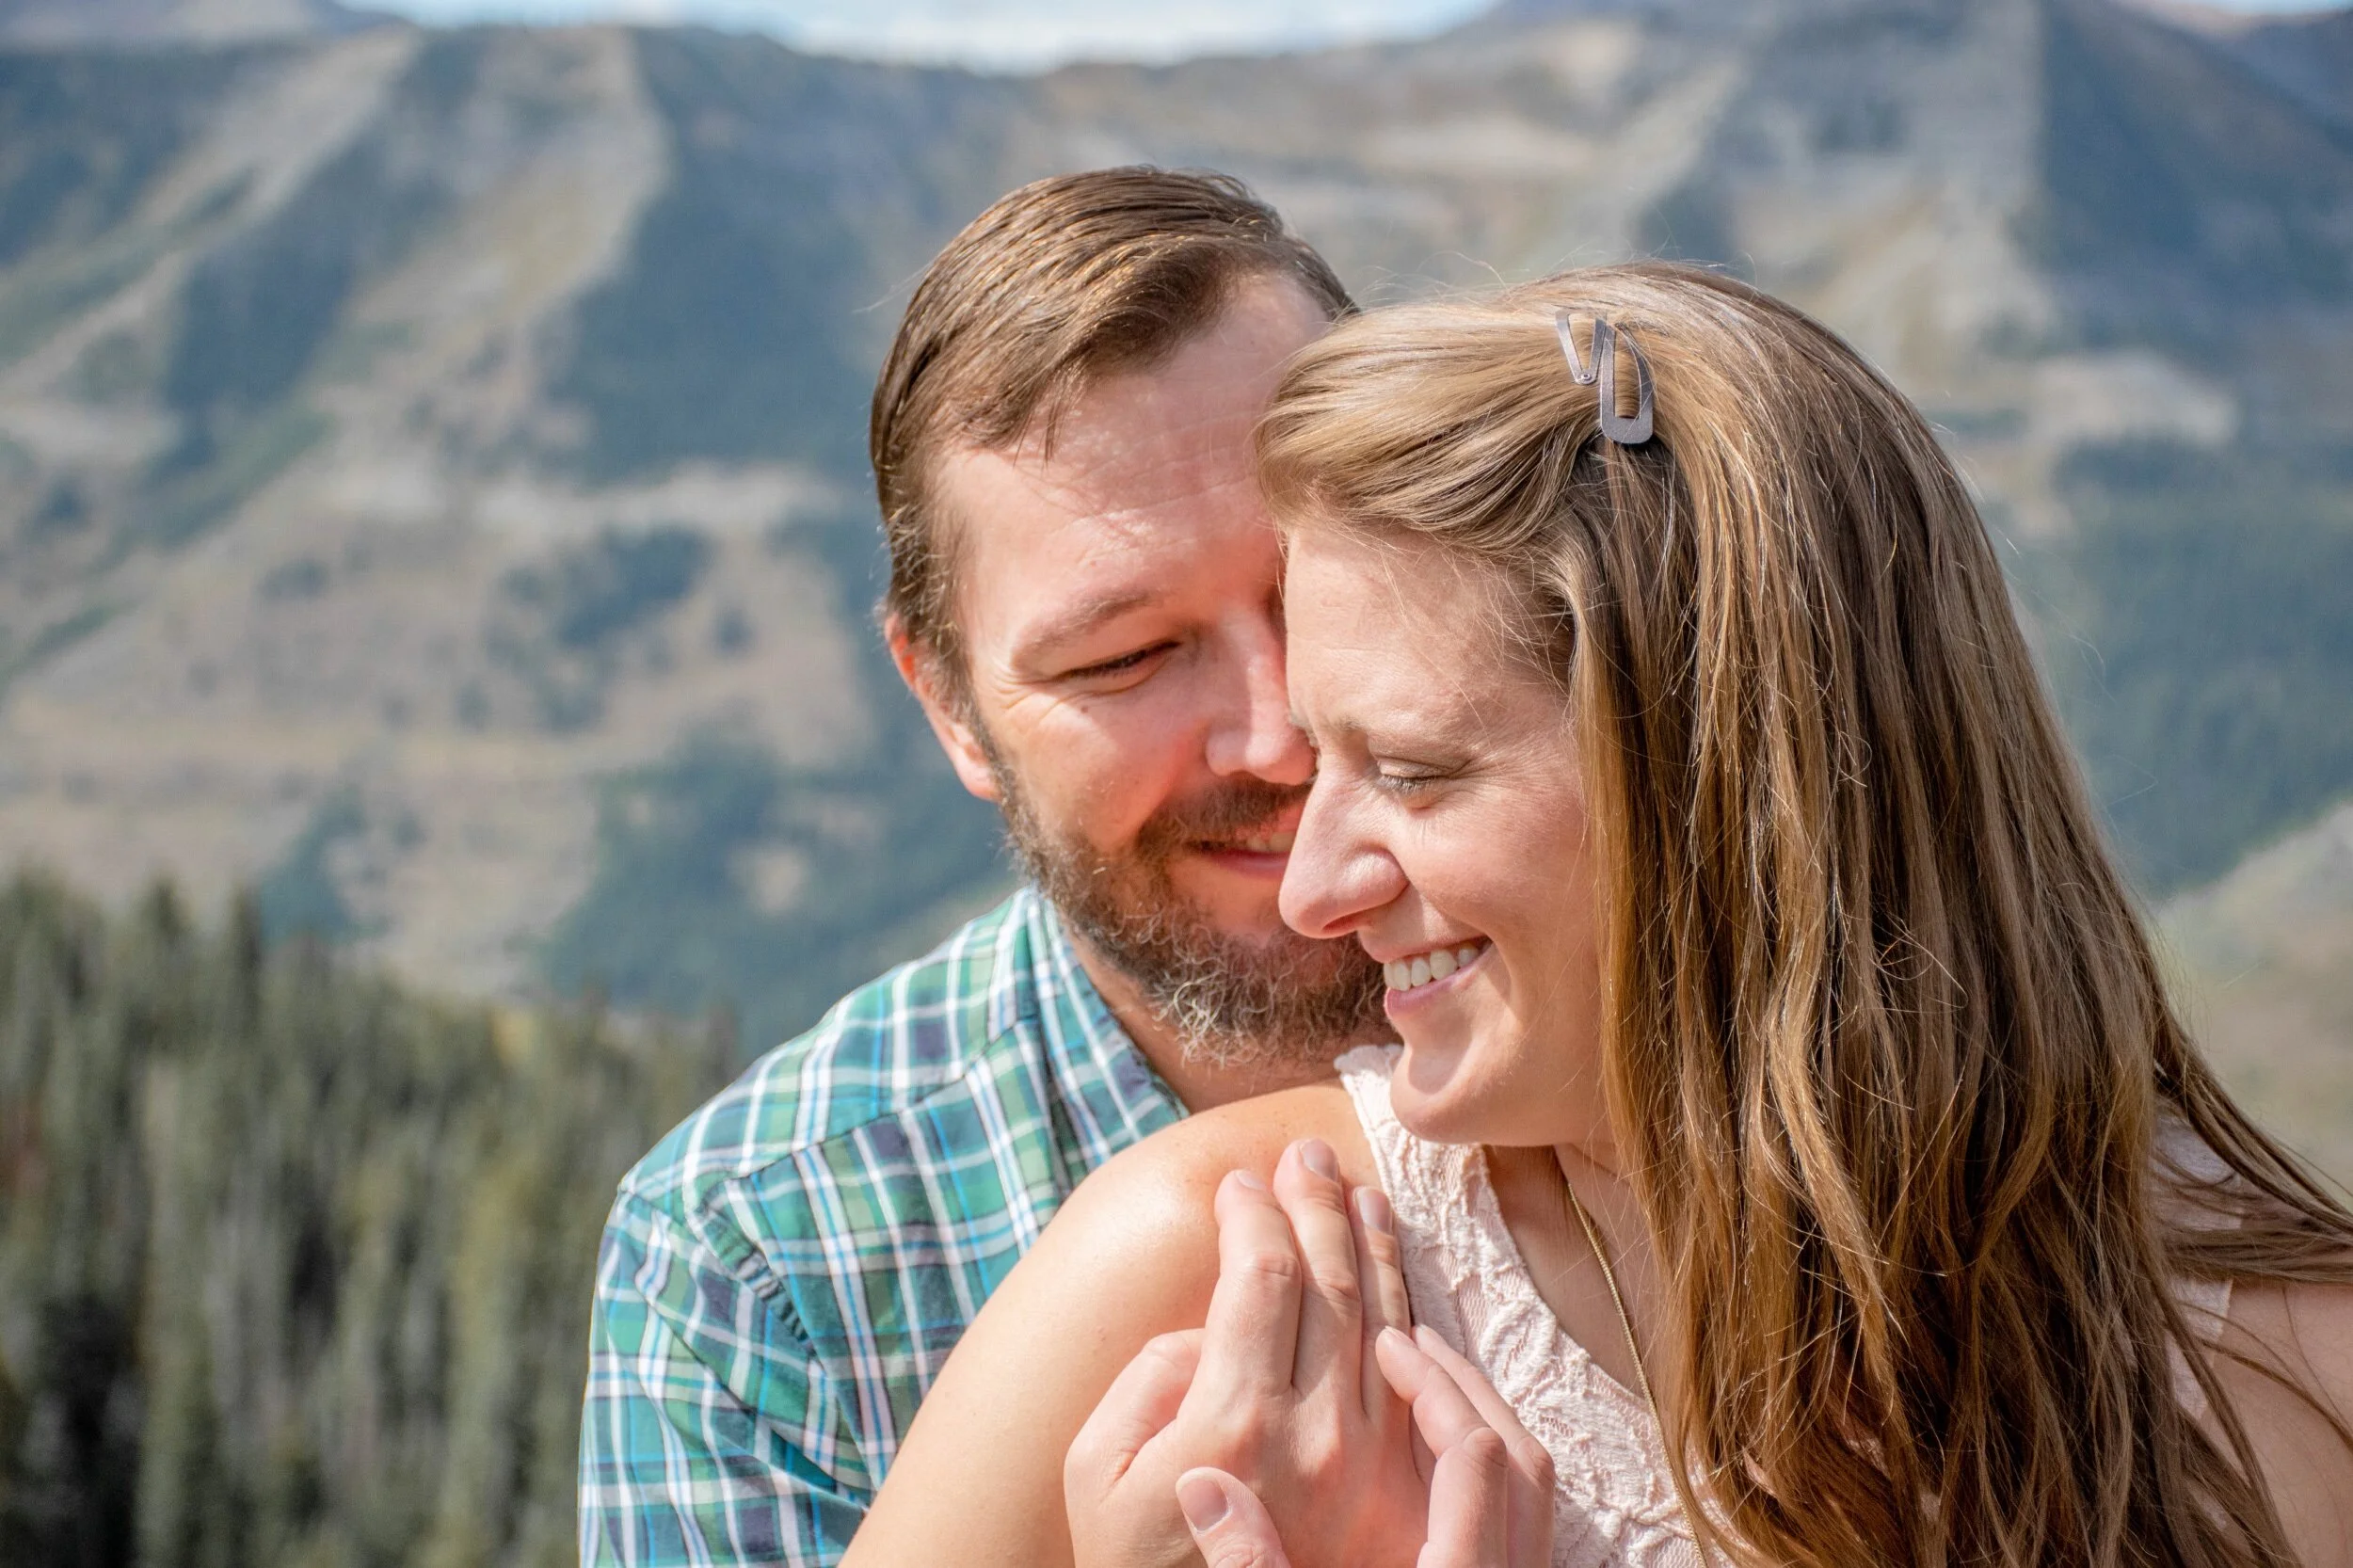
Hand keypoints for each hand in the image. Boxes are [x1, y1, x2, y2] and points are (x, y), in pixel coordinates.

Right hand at [1065, 1139, 1425, 1567]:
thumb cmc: (1132, 1565)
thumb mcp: (1096, 1479)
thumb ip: (1145, 1385)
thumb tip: (1207, 1329)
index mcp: (1234, 1424)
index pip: (1262, 1278)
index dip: (1254, 1216)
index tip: (1240, 1183)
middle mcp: (1315, 1440)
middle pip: (1334, 1287)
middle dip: (1318, 1207)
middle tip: (1307, 1156)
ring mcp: (1372, 1474)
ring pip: (1393, 1326)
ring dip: (1379, 1252)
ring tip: (1363, 1198)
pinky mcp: (1404, 1505)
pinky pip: (1430, 1396)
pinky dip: (1418, 1327)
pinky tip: (1400, 1299)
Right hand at [1172, 1329, 1552, 1567]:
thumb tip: (1204, 1485)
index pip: (1477, 1461)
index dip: (1436, 1391)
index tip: (1386, 1345)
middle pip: (1521, 1465)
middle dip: (1465, 1393)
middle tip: (1405, 1345)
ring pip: (1534, 1499)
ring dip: (1481, 1430)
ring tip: (1419, 1393)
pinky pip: (1524, 1530)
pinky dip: (1487, 1479)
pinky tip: (1428, 1473)